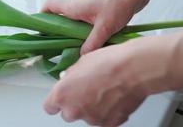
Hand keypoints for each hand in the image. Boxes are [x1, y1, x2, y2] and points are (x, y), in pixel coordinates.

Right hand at [42, 0, 151, 54]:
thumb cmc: (119, 2)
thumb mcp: (105, 27)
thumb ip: (92, 43)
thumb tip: (81, 56)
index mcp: (74, 7)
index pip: (50, 6)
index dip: (42, 15)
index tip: (41, 29)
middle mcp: (78, 6)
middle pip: (60, 16)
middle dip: (56, 30)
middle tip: (56, 45)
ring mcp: (89, 7)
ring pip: (74, 20)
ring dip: (72, 32)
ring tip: (74, 47)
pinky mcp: (99, 10)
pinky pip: (86, 21)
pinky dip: (85, 31)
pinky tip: (92, 42)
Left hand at [43, 35, 176, 125]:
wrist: (133, 70)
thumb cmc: (107, 62)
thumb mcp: (80, 63)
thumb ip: (70, 77)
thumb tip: (68, 80)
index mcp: (62, 95)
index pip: (49, 107)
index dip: (57, 102)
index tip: (62, 97)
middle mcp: (74, 110)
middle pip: (68, 114)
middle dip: (75, 105)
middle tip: (86, 91)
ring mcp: (92, 119)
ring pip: (87, 117)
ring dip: (92, 109)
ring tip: (104, 92)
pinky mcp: (109, 124)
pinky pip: (103, 120)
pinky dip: (107, 113)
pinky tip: (114, 98)